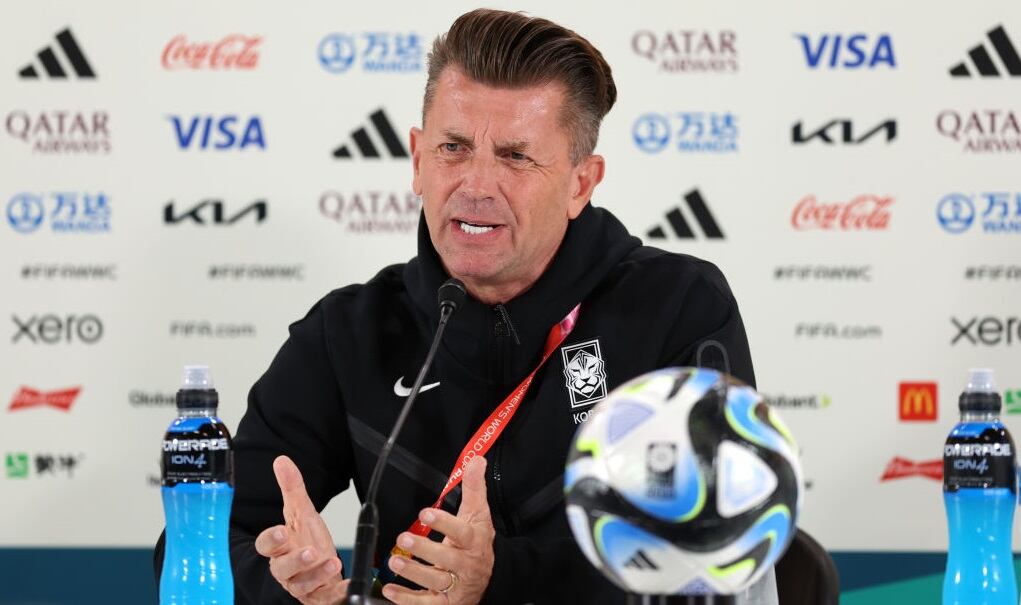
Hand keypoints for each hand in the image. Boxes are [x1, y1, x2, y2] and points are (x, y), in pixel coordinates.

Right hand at [255, 455, 348, 603]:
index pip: (266, 545)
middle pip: (282, 568)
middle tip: (309, 552)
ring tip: (332, 563)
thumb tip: (282, 461)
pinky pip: (326, 598)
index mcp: (280, 547)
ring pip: (303, 584)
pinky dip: (337, 592)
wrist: (320, 568)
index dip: (271, 540)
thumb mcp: (302, 513)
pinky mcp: (318, 596)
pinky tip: (347, 584)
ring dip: (317, 575)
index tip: (281, 531)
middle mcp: (287, 569)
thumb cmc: (307, 541)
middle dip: (294, 561)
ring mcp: (302, 584)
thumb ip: (292, 489)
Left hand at [383, 456, 495, 603]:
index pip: (461, 533)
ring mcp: (455, 585)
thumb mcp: (478, 515)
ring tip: (394, 562)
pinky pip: (425, 603)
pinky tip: (390, 590)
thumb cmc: (479, 543)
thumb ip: (474, 488)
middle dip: (424, 549)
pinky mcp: (444, 602)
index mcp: (473, 542)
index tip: (426, 513)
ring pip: (435, 580)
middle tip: (402, 538)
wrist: (492, 577)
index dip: (444, 523)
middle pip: (446, 559)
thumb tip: (475, 460)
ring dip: (413, 572)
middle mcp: (465, 565)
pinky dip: (406, 598)